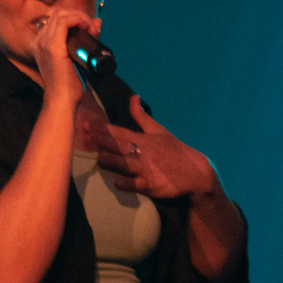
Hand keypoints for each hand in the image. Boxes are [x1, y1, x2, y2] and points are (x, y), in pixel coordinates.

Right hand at [30, 9, 97, 103]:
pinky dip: (77, 19)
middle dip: (77, 14)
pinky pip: (64, 22)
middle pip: (57, 13)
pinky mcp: (52, 47)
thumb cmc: (69, 84)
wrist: (62, 101)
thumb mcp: (77, 57)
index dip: (72, 16)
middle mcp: (39, 41)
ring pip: (60, 15)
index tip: (87, 26)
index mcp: (41, 44)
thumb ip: (86, 39)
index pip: (54, 18)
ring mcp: (44, 43)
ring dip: (78, 16)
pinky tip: (86, 25)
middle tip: (90, 25)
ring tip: (89, 26)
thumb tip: (97, 22)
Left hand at [95, 95, 215, 200]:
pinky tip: (117, 183)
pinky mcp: (153, 185)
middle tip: (85, 138)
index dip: (102, 129)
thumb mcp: (159, 131)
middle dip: (102, 141)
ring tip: (98, 159)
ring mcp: (148, 169)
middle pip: (120, 145)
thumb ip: (141, 116)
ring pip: (126, 164)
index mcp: (144, 139)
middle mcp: (144, 152)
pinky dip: (127, 184)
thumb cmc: (174, 151)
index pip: (120, 132)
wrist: (196, 173)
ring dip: (112, 161)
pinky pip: (138, 185)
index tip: (86, 125)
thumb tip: (133, 97)